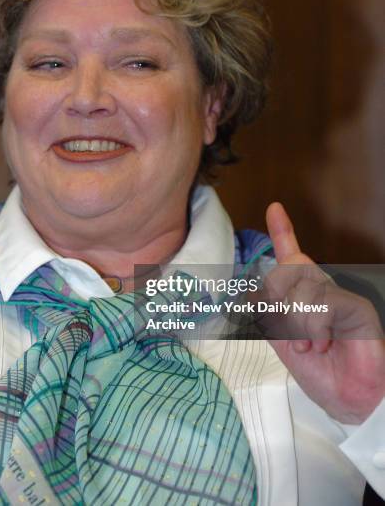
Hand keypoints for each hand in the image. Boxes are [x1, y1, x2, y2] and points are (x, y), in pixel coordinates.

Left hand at [263, 202, 384, 423]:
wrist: (345, 399)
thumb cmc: (318, 371)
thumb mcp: (281, 341)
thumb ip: (268, 313)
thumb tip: (251, 292)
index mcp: (302, 296)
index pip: (292, 256)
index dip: (283, 231)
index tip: (274, 208)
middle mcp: (321, 290)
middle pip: (288, 269)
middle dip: (281, 304)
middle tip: (294, 338)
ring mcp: (339, 296)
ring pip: (302, 286)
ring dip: (298, 323)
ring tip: (310, 346)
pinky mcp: (356, 306)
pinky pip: (322, 302)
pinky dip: (315, 328)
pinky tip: (324, 344)